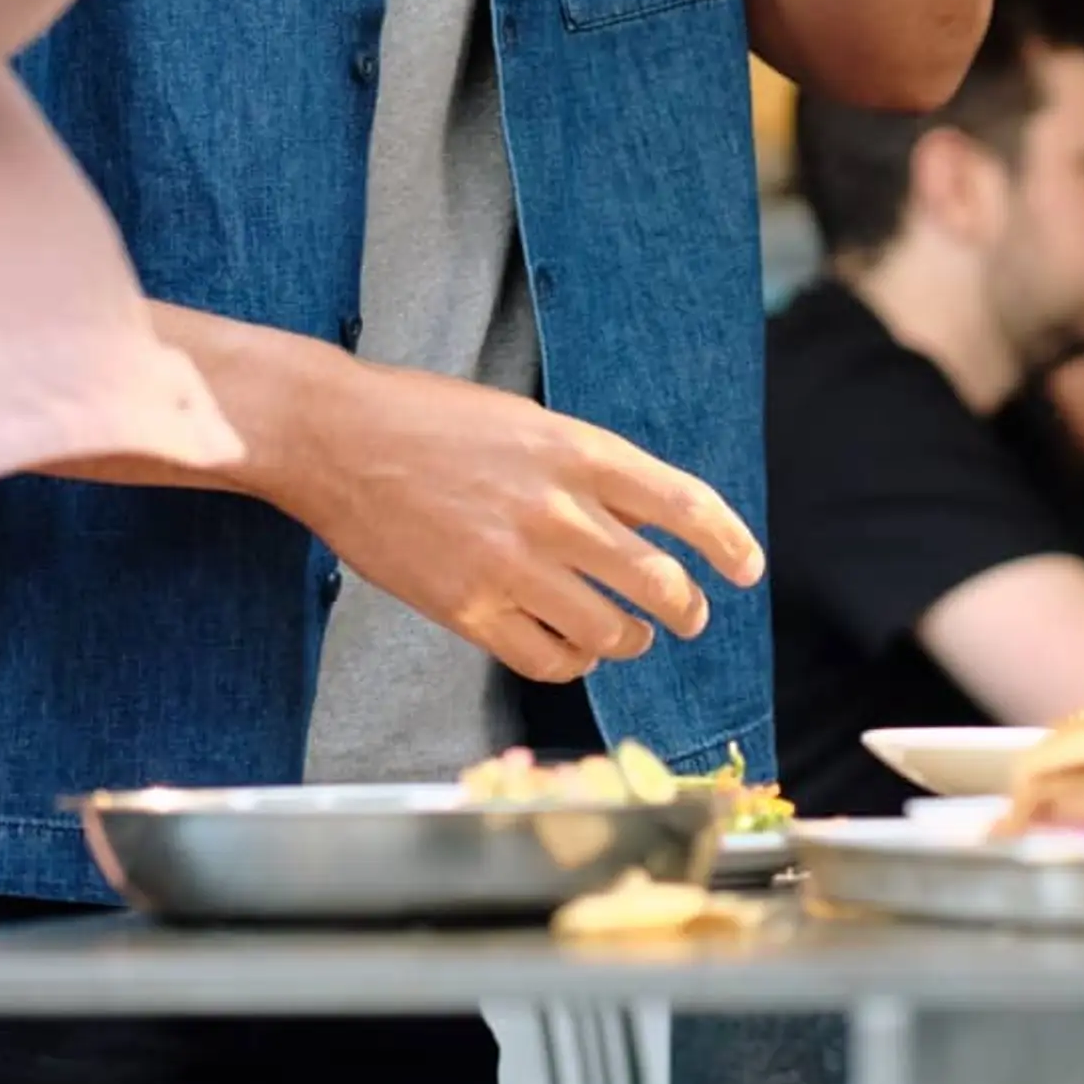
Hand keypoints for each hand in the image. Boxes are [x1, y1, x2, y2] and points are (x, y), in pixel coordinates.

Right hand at [281, 357, 768, 683]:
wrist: (337, 436)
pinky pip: (548, 660)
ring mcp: (512, 566)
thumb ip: (592, 472)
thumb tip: (656, 522)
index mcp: (577, 450)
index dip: (729, 544)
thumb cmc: (433, 420)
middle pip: (659, 583)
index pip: (686, 505)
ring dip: (630, 641)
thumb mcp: (528, 423)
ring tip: (627, 636)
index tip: (746, 570)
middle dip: (686, 609)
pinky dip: (572, 663)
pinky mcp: (468, 609)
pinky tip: (569, 650)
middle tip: (688, 616)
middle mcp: (556, 511)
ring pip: (610, 633)